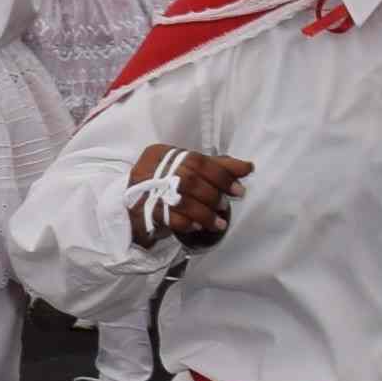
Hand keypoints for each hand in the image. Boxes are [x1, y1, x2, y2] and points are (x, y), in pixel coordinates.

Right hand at [129, 144, 252, 242]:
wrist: (134, 204)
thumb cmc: (165, 182)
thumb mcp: (186, 169)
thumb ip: (216, 167)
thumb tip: (247, 167)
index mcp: (161, 153)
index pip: (197, 160)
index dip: (221, 175)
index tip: (238, 190)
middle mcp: (150, 168)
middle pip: (189, 180)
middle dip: (213, 194)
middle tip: (225, 205)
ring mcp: (145, 190)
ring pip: (181, 200)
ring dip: (205, 214)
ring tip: (219, 223)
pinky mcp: (144, 211)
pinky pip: (170, 218)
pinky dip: (188, 223)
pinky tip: (199, 227)